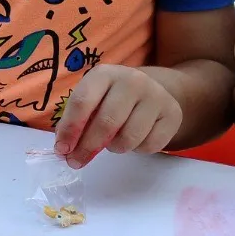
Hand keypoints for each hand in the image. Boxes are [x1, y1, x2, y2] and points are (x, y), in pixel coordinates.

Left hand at [54, 64, 182, 168]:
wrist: (154, 90)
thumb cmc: (112, 98)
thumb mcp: (92, 100)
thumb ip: (75, 121)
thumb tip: (64, 149)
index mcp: (105, 74)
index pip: (83, 101)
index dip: (70, 129)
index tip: (62, 149)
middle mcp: (132, 80)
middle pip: (106, 123)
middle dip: (87, 147)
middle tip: (77, 161)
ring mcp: (155, 96)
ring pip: (128, 138)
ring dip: (115, 148)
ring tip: (113, 141)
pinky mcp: (172, 114)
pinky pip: (149, 146)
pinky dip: (137, 150)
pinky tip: (135, 138)